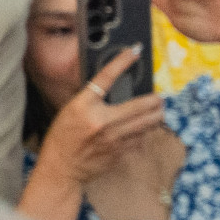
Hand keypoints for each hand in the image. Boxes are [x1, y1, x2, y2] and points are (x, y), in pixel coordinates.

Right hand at [40, 49, 163, 183]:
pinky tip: (144, 129)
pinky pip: (142, 138)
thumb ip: (93, 100)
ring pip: (149, 122)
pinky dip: (146, 131)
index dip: (121, 62)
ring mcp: (113, 138)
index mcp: (83, 107)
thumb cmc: (63, 137)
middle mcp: (101, 121)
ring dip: (157, 115)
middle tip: (158, 97)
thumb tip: (116, 88)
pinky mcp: (121, 151)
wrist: (61, 168)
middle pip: (142, 104)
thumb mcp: (71, 111)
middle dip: (156, 99)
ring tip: (157, 111)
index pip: (104, 78)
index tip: (134, 52)